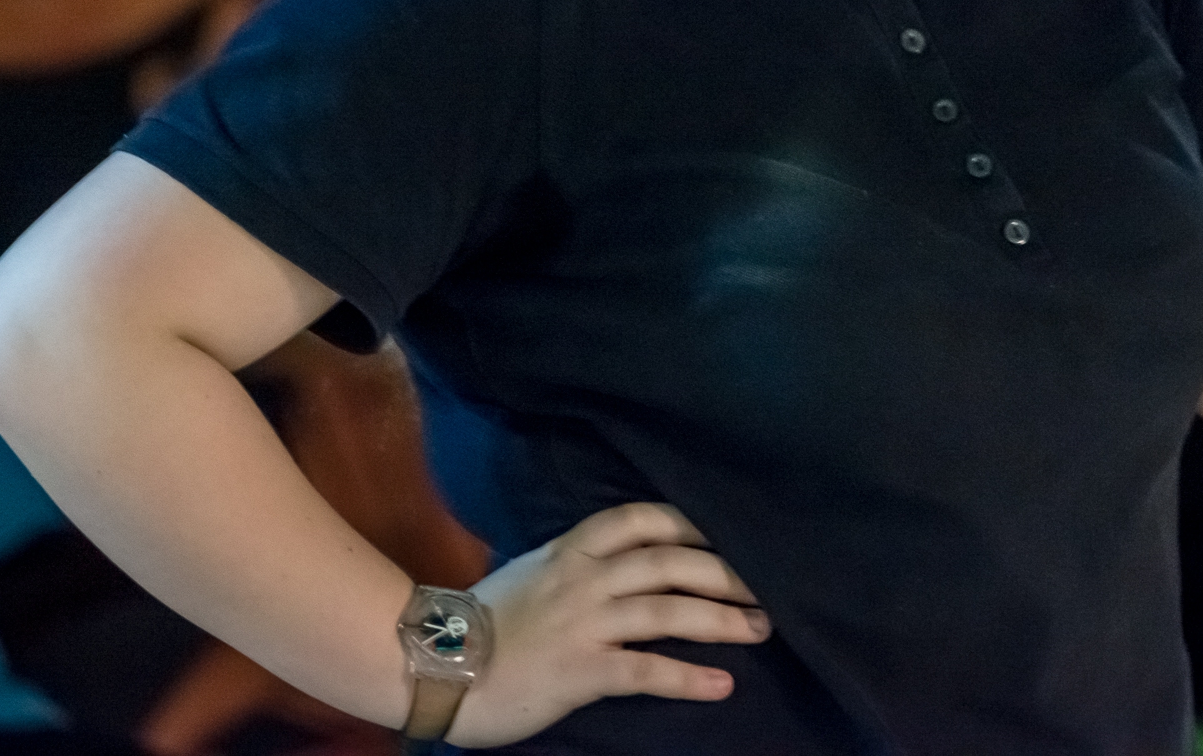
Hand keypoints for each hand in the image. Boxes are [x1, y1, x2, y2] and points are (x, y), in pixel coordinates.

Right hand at [446, 501, 770, 746]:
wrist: (434, 666)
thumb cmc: (484, 623)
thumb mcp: (534, 572)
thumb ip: (579, 562)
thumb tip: (627, 558)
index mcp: (572, 550)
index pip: (642, 518)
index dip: (693, 523)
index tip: (731, 531)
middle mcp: (584, 579)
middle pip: (670, 562)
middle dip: (725, 572)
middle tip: (768, 586)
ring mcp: (583, 624)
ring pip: (666, 611)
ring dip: (720, 620)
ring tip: (760, 629)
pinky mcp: (579, 671)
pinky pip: (644, 670)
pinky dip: (687, 677)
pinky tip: (721, 685)